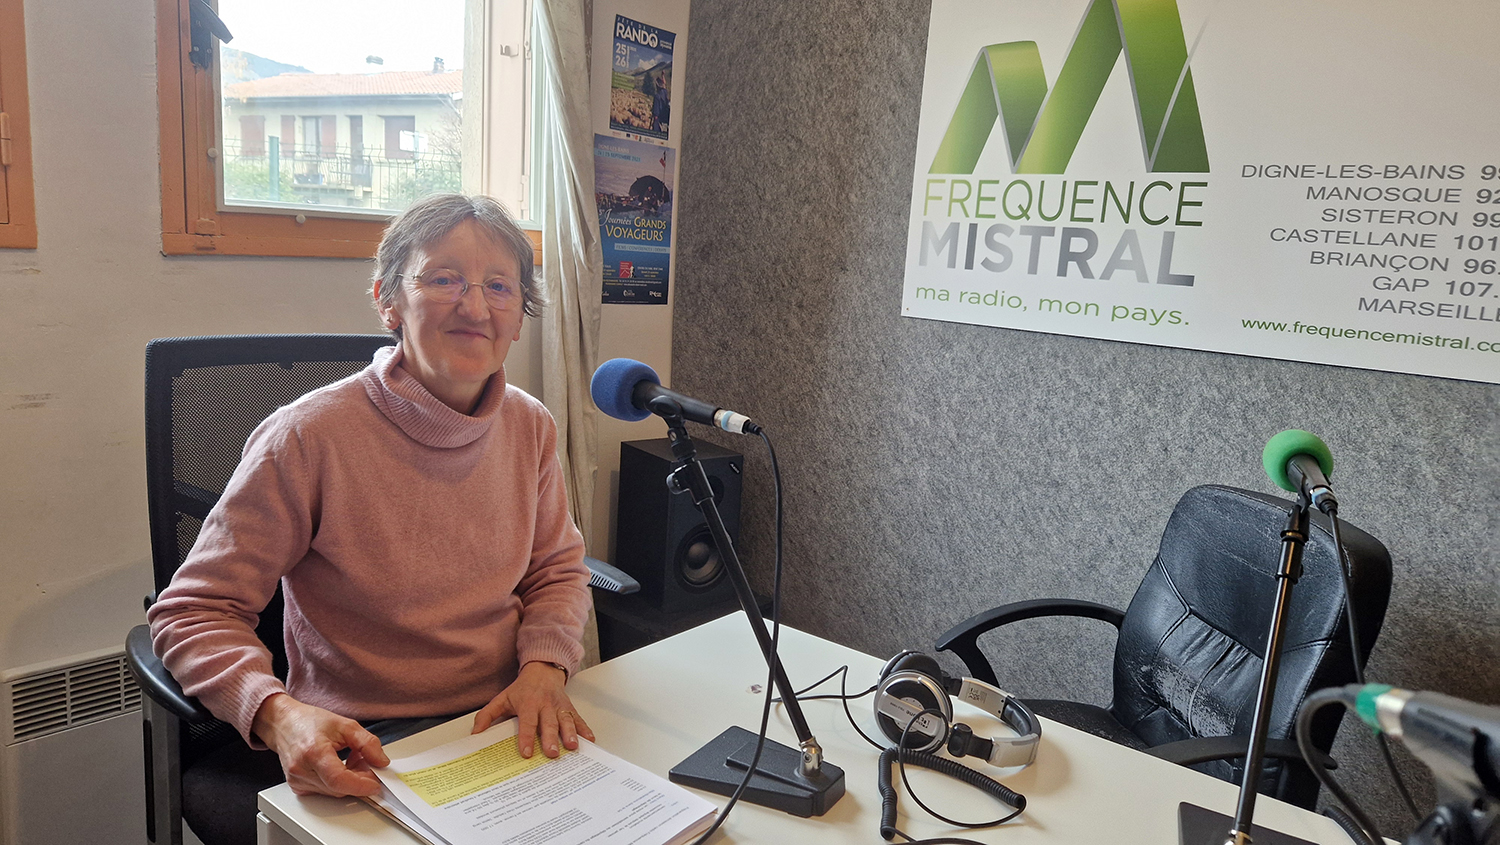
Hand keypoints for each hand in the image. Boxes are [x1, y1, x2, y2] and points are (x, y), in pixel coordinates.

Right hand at [252, 693, 389, 796]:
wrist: (284, 723)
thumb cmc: (310, 721)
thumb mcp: (345, 725)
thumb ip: (367, 743)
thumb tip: (381, 761)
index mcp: (313, 752)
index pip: (339, 780)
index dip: (360, 785)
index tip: (375, 783)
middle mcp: (301, 770)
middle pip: (338, 788)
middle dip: (358, 779)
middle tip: (367, 762)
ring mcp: (297, 780)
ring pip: (333, 792)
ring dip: (348, 781)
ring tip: (351, 759)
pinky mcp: (297, 786)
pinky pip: (324, 791)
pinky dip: (337, 783)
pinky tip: (339, 766)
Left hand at [472, 661, 594, 757]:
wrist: (542, 670)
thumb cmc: (522, 689)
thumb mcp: (502, 698)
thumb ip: (487, 715)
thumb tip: (475, 734)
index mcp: (528, 704)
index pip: (527, 723)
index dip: (526, 738)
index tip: (526, 753)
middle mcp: (545, 705)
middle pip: (548, 723)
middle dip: (550, 738)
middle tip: (552, 753)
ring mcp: (559, 706)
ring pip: (565, 720)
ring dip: (570, 733)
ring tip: (572, 747)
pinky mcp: (569, 707)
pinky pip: (578, 718)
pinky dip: (585, 729)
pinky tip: (590, 739)